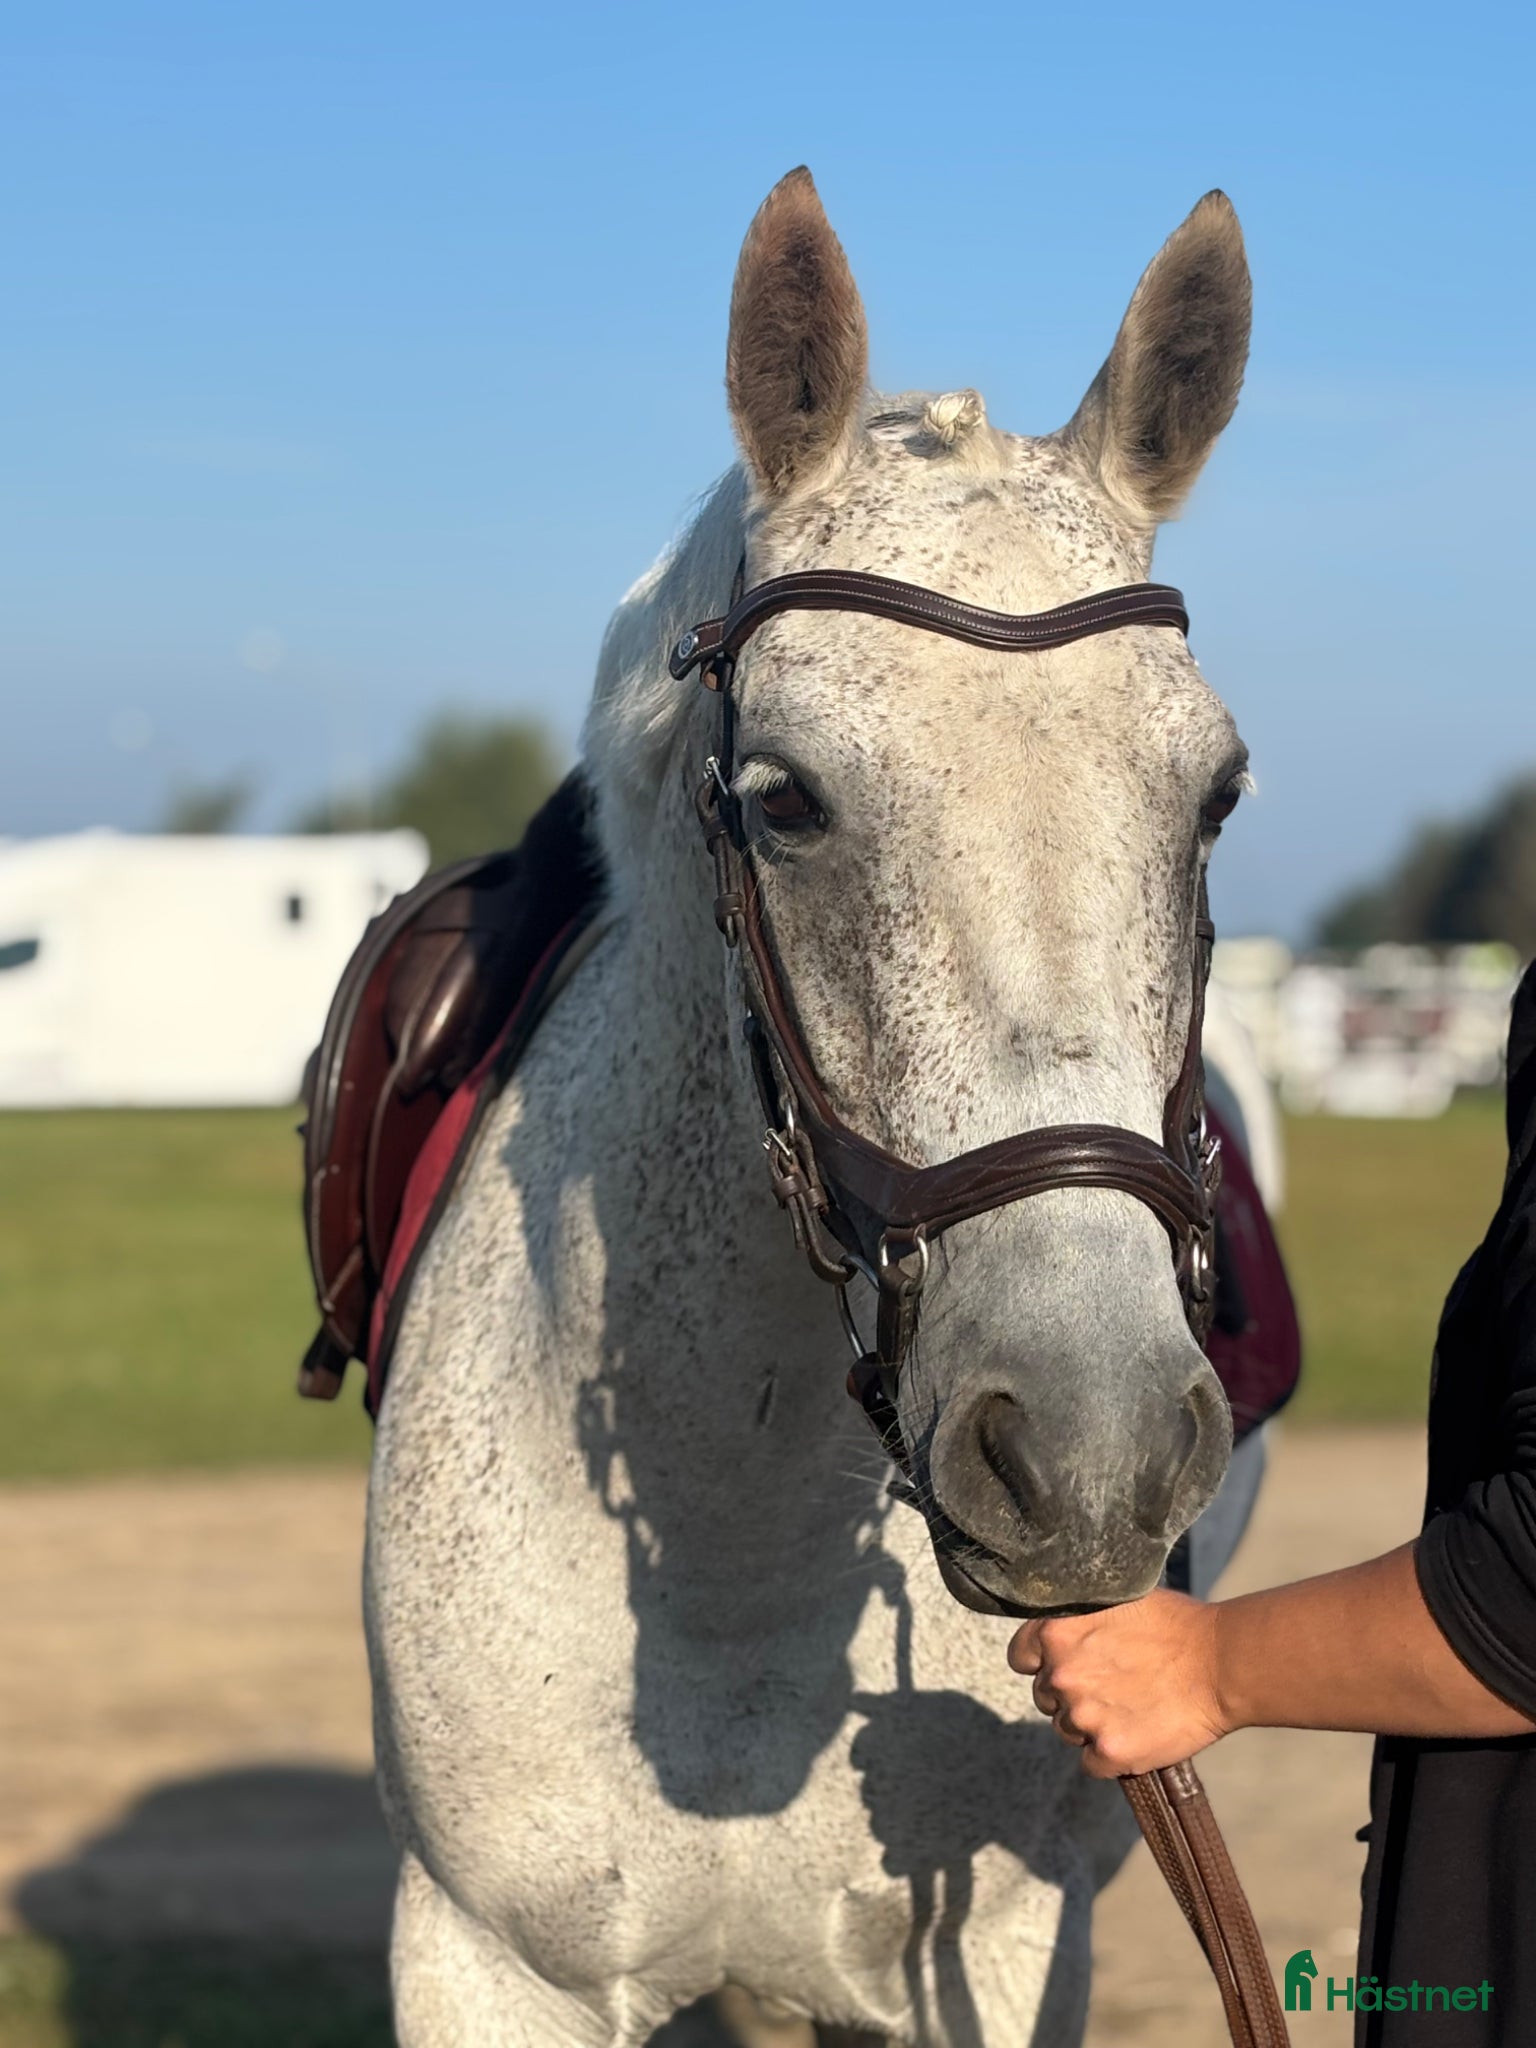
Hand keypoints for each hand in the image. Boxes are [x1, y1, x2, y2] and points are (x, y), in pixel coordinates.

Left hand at [1007, 1589, 1231, 1778]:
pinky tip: (1136, 1733)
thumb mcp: (1115, 1601)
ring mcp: (1084, 1716)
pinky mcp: (1110, 1752)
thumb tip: (1056, 1631)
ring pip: (1067, 1731)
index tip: (1063, 1664)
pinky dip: (1109, 1756)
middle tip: (1110, 1685)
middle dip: (1069, 1694)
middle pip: (1044, 1697)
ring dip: (1090, 1725)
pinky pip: (1092, 1764)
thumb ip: (1078, 1620)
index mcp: (1056, 1632)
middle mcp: (1062, 1674)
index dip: (1040, 1662)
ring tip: (1130, 1707)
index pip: (1020, 1656)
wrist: (1222, 1664)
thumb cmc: (1175, 1626)